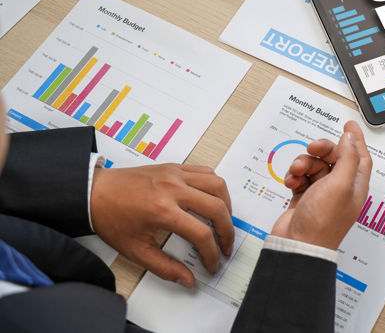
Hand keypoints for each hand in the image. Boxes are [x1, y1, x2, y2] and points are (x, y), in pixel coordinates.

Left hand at [90, 163, 233, 287]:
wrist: (95, 192)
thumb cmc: (111, 218)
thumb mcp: (135, 250)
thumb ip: (165, 268)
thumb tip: (187, 279)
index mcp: (162, 211)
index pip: (201, 234)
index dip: (211, 253)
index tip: (211, 263)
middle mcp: (173, 189)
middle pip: (217, 207)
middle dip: (227, 231)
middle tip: (226, 246)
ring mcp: (176, 174)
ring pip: (217, 184)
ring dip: (226, 205)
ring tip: (224, 221)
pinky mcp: (175, 167)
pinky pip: (206, 171)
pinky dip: (215, 186)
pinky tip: (212, 199)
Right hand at [272, 121, 371, 249]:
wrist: (298, 245)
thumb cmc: (323, 223)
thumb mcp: (341, 184)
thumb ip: (347, 157)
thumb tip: (350, 137)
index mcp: (355, 185)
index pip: (360, 156)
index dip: (356, 139)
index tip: (349, 124)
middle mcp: (340, 188)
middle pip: (334, 157)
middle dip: (322, 150)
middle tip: (313, 148)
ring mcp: (321, 193)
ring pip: (314, 165)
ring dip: (303, 164)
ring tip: (297, 171)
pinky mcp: (304, 198)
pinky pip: (300, 177)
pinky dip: (294, 176)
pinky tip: (292, 182)